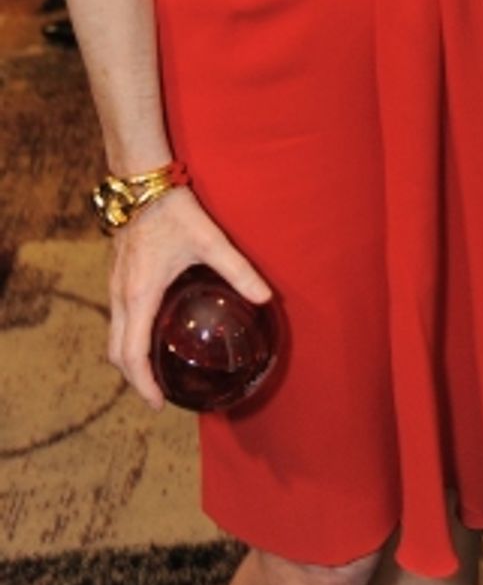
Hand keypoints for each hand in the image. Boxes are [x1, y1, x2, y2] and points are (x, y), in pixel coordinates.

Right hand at [106, 187, 273, 408]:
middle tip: (159, 395)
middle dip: (134, 378)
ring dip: (130, 358)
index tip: (159, 404)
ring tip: (155, 370)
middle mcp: (120, 294)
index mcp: (139, 294)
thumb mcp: (210, 240)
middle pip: (116, 351)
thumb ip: (238, 269)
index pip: (131, 354)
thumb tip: (266, 298)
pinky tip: (152, 331)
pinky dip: (128, 336)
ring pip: (114, 334)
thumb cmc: (174, 210)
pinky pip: (117, 316)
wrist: (141, 180)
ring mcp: (115, 284)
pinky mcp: (117, 273)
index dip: (142, 384)